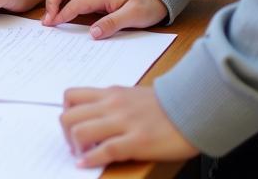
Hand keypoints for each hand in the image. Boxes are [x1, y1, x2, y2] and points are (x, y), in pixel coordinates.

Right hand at [42, 0, 166, 36]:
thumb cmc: (148, 3)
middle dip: (50, 3)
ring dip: (55, 1)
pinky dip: (63, 1)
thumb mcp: (134, 16)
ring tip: (53, 19)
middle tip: (49, 22)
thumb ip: (112, 24)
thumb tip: (93, 34)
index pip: (71, 4)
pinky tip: (65, 13)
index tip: (50, 27)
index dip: (58, 16)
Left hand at [61, 85, 197, 166]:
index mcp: (110, 93)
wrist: (192, 106)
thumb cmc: (164, 105)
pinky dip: (90, 159)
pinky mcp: (137, 141)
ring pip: (81, 131)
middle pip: (70, 116)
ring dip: (75, 147)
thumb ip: (113, 103)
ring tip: (82, 155)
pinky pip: (105, 150)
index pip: (72, 96)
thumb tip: (97, 116)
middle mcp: (112, 105)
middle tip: (74, 146)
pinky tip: (85, 165)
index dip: (65, 114)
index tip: (71, 128)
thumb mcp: (132, 96)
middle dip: (65, 134)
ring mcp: (123, 122)